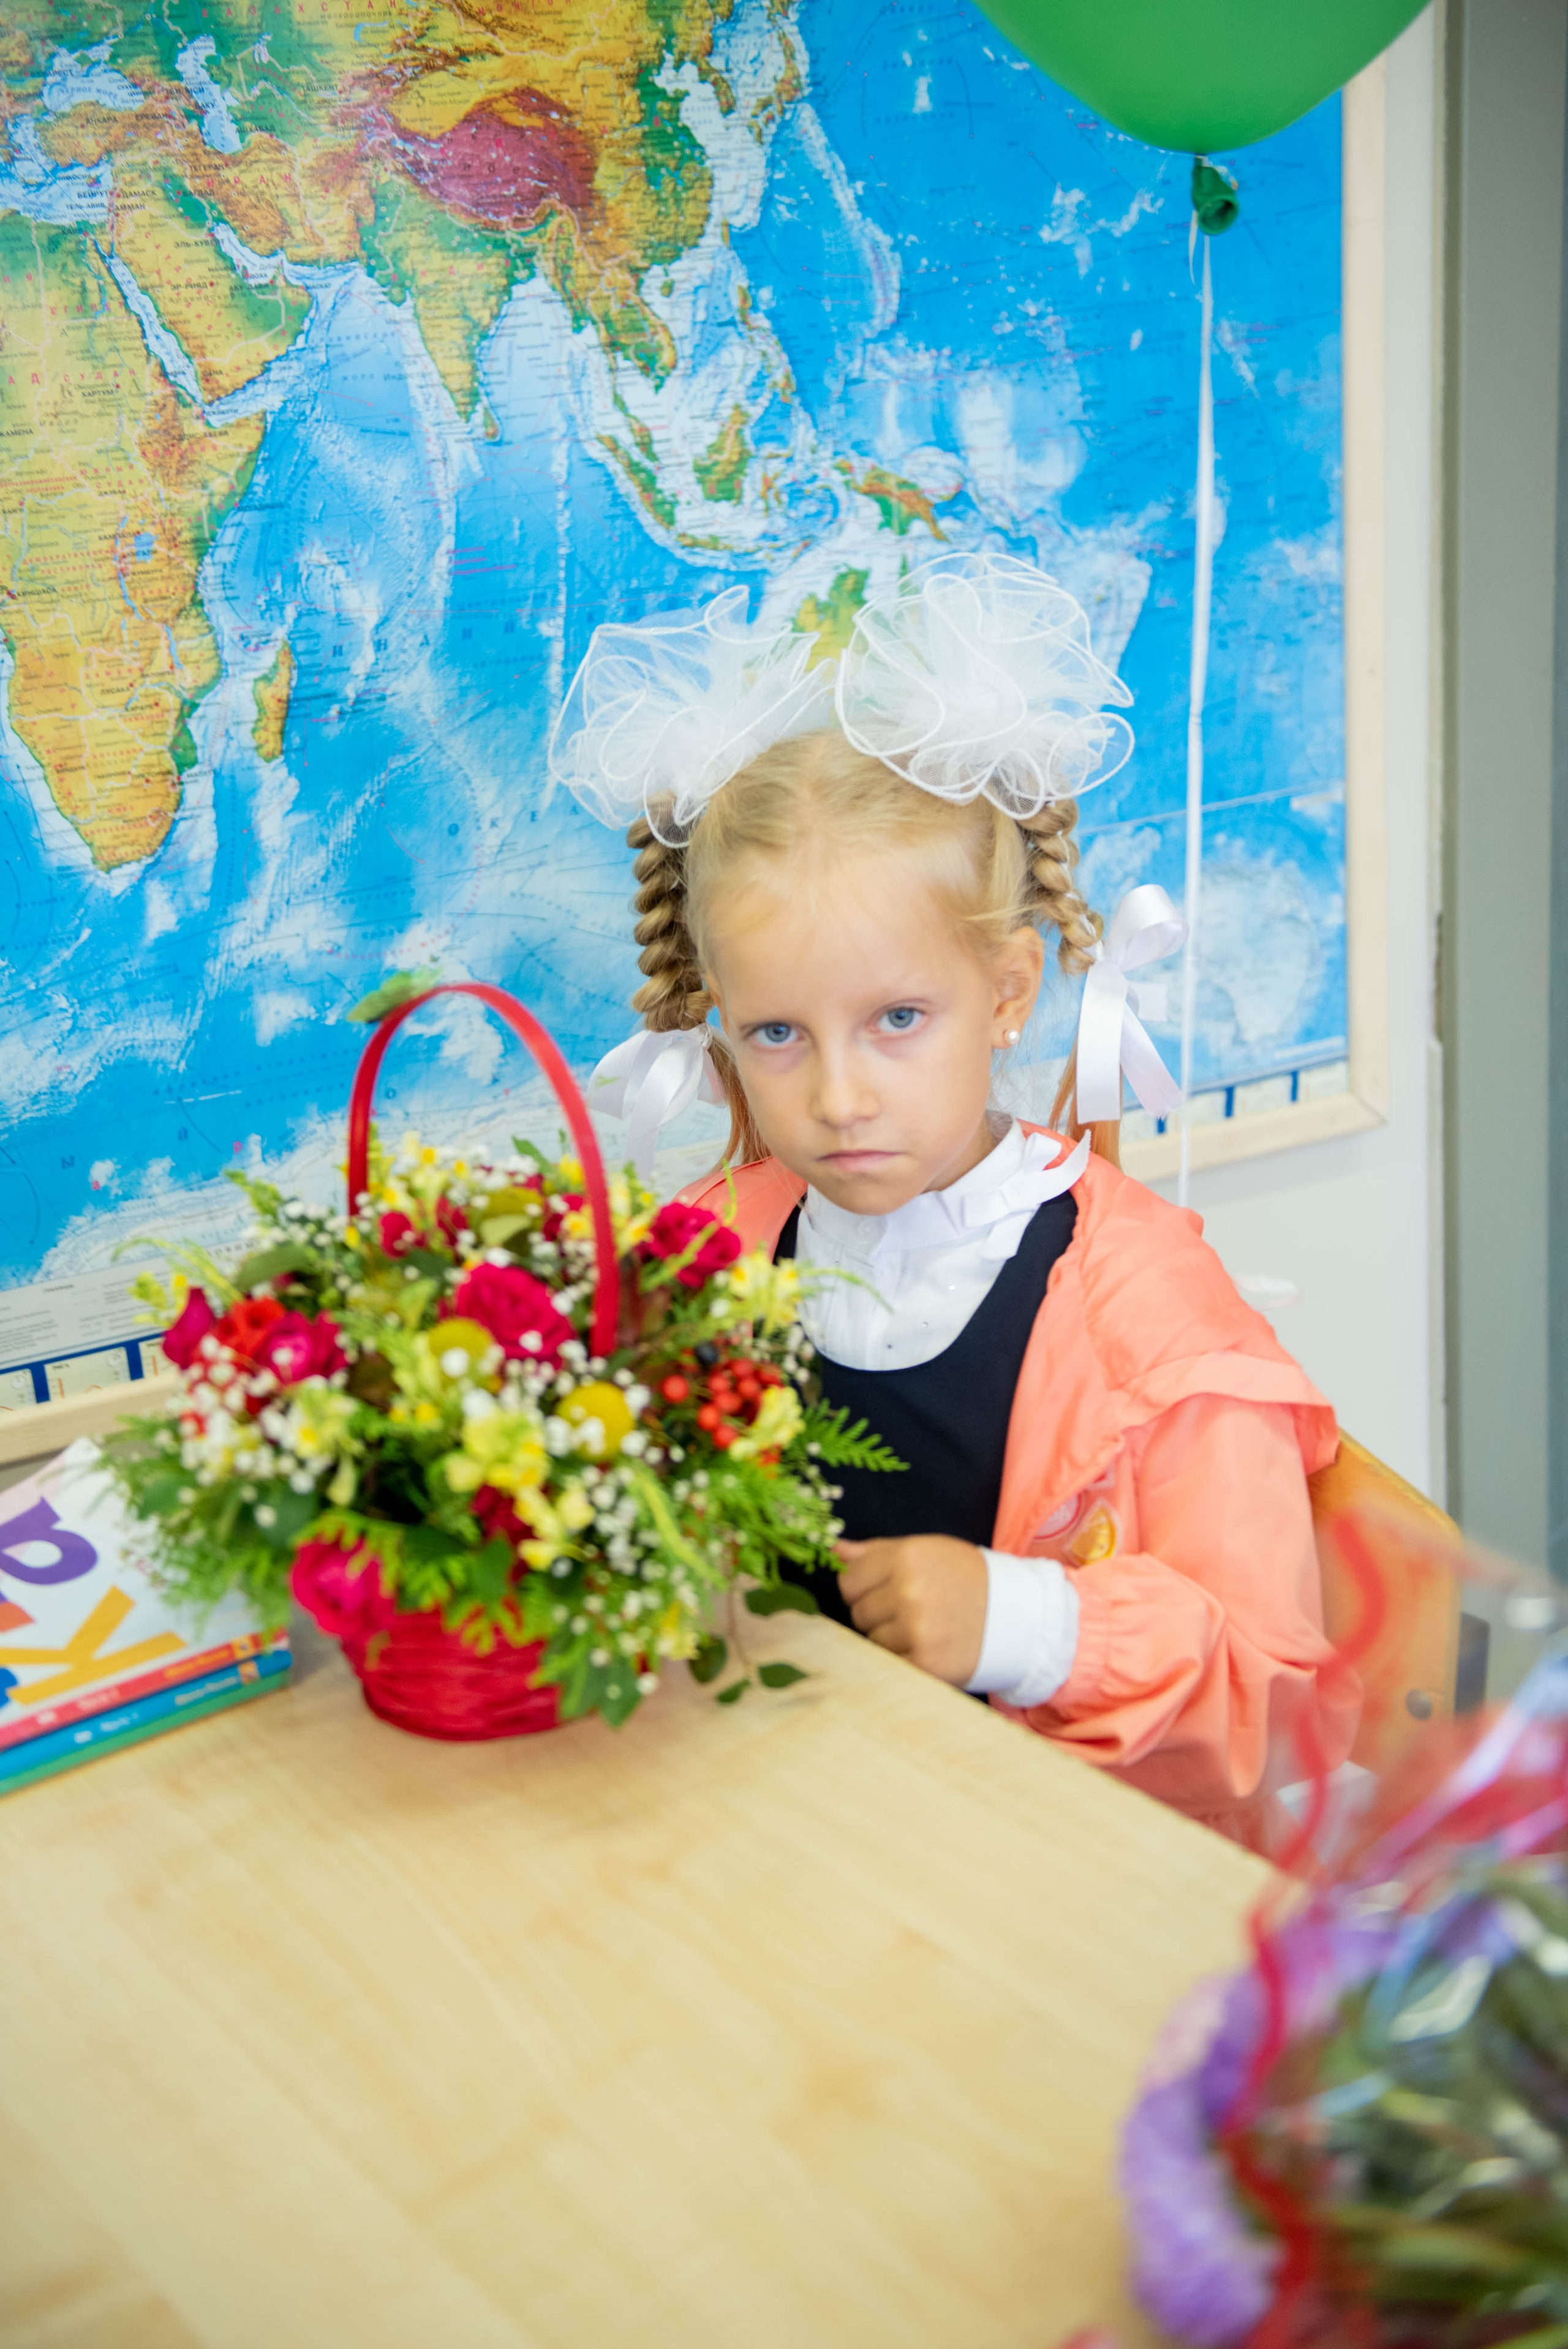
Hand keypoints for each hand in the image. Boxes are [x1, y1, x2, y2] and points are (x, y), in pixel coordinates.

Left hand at [834, 1534, 987, 1685]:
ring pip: (872, 1640)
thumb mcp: (926, 1551)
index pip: (849, 1579)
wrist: (1019, 1616)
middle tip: (912, 1609)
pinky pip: (889, 1663)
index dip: (863, 1586)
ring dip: (890, 1638)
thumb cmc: (966, 1578)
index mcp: (907, 1558)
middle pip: (858, 1611)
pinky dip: (903, 1659)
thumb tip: (833, 1549)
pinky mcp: (925, 1665)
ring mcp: (917, 1631)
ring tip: (924, 1628)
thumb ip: (876, 1551)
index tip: (884, 1589)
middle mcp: (909, 1592)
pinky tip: (927, 1647)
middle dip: (878, 1612)